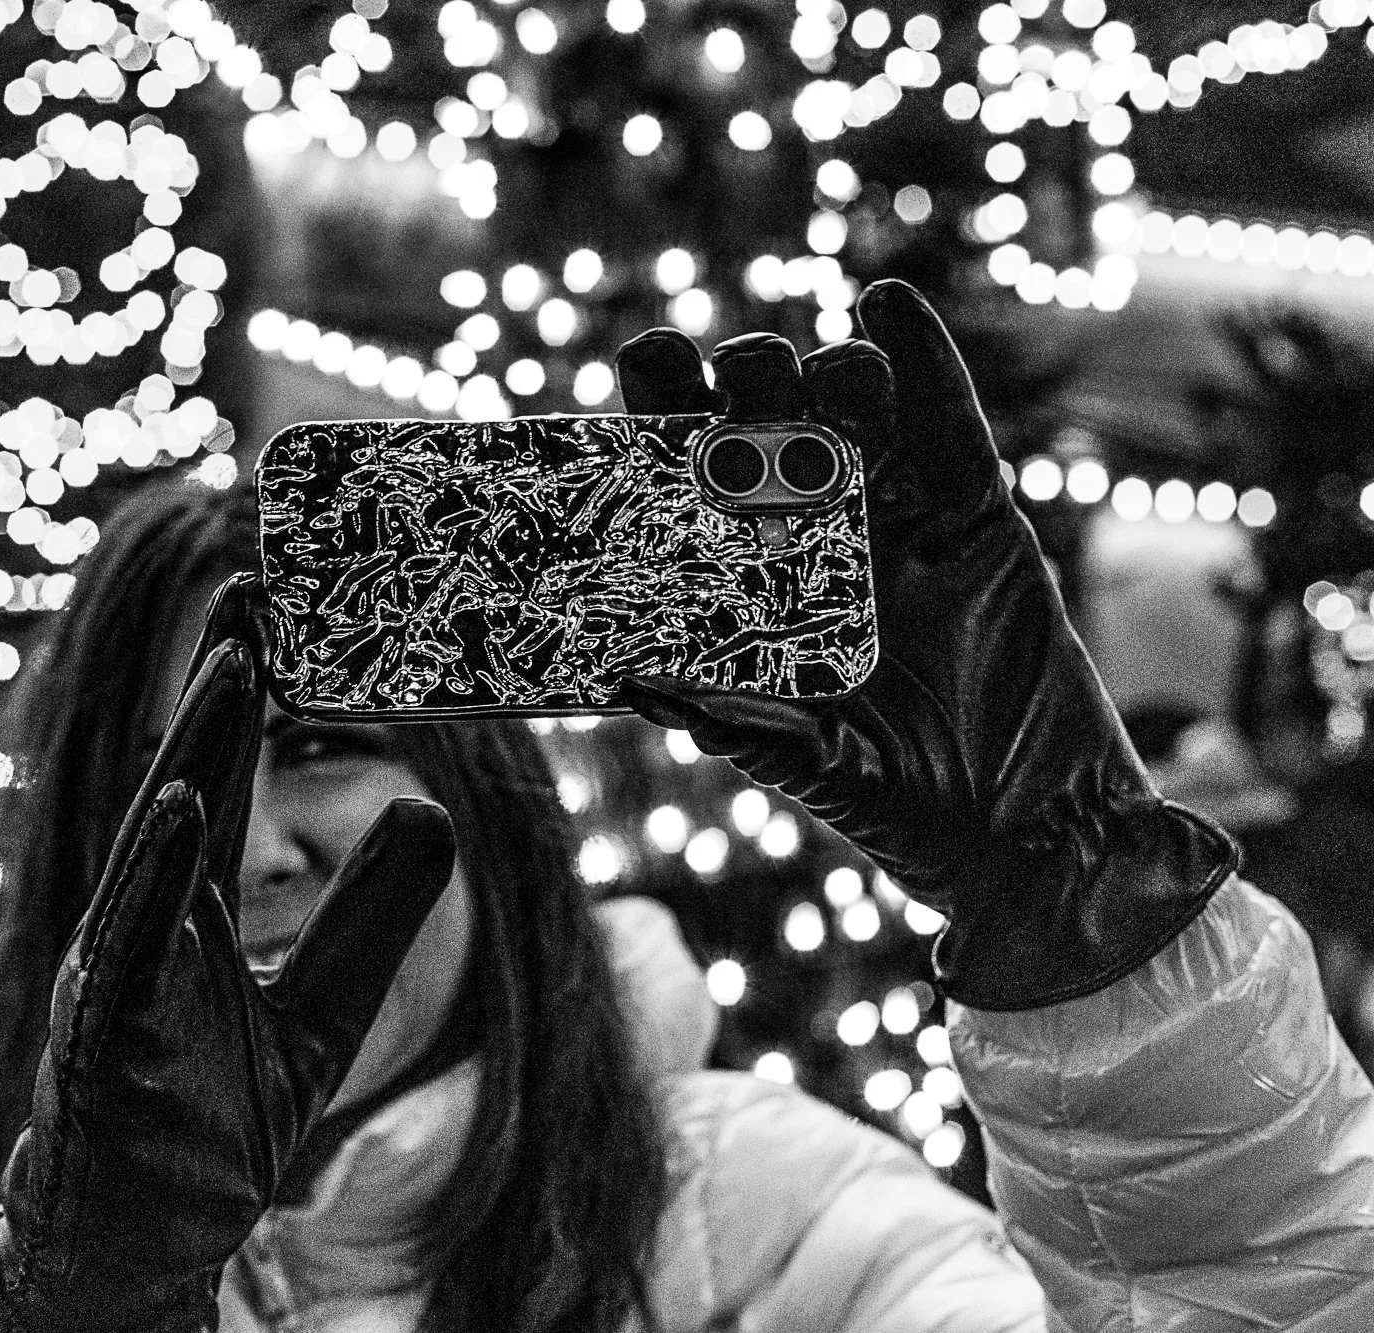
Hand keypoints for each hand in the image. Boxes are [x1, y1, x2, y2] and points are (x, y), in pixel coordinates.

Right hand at [0, 576, 457, 1329]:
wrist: (138, 1247)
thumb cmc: (210, 1129)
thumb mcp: (321, 1015)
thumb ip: (370, 921)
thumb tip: (433, 814)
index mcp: (188, 912)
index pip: (222, 783)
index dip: (247, 700)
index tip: (275, 611)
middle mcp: (145, 923)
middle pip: (187, 782)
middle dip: (219, 689)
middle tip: (253, 591)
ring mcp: (118, 972)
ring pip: (155, 843)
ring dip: (194, 752)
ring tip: (234, 666)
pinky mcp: (104, 1033)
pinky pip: (128, 941)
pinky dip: (153, 873)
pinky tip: (184, 803)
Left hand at [614, 280, 1235, 1010]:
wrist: (1026, 831)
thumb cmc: (900, 807)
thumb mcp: (805, 762)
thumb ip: (734, 722)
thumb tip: (633, 687)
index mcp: (754, 585)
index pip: (694, 485)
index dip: (665, 421)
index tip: (645, 369)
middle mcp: (815, 538)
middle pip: (768, 427)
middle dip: (747, 384)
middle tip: (739, 376)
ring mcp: (898, 520)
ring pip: (854, 412)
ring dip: (829, 372)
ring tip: (820, 368)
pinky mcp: (978, 516)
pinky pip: (950, 424)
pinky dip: (925, 361)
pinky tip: (888, 301)